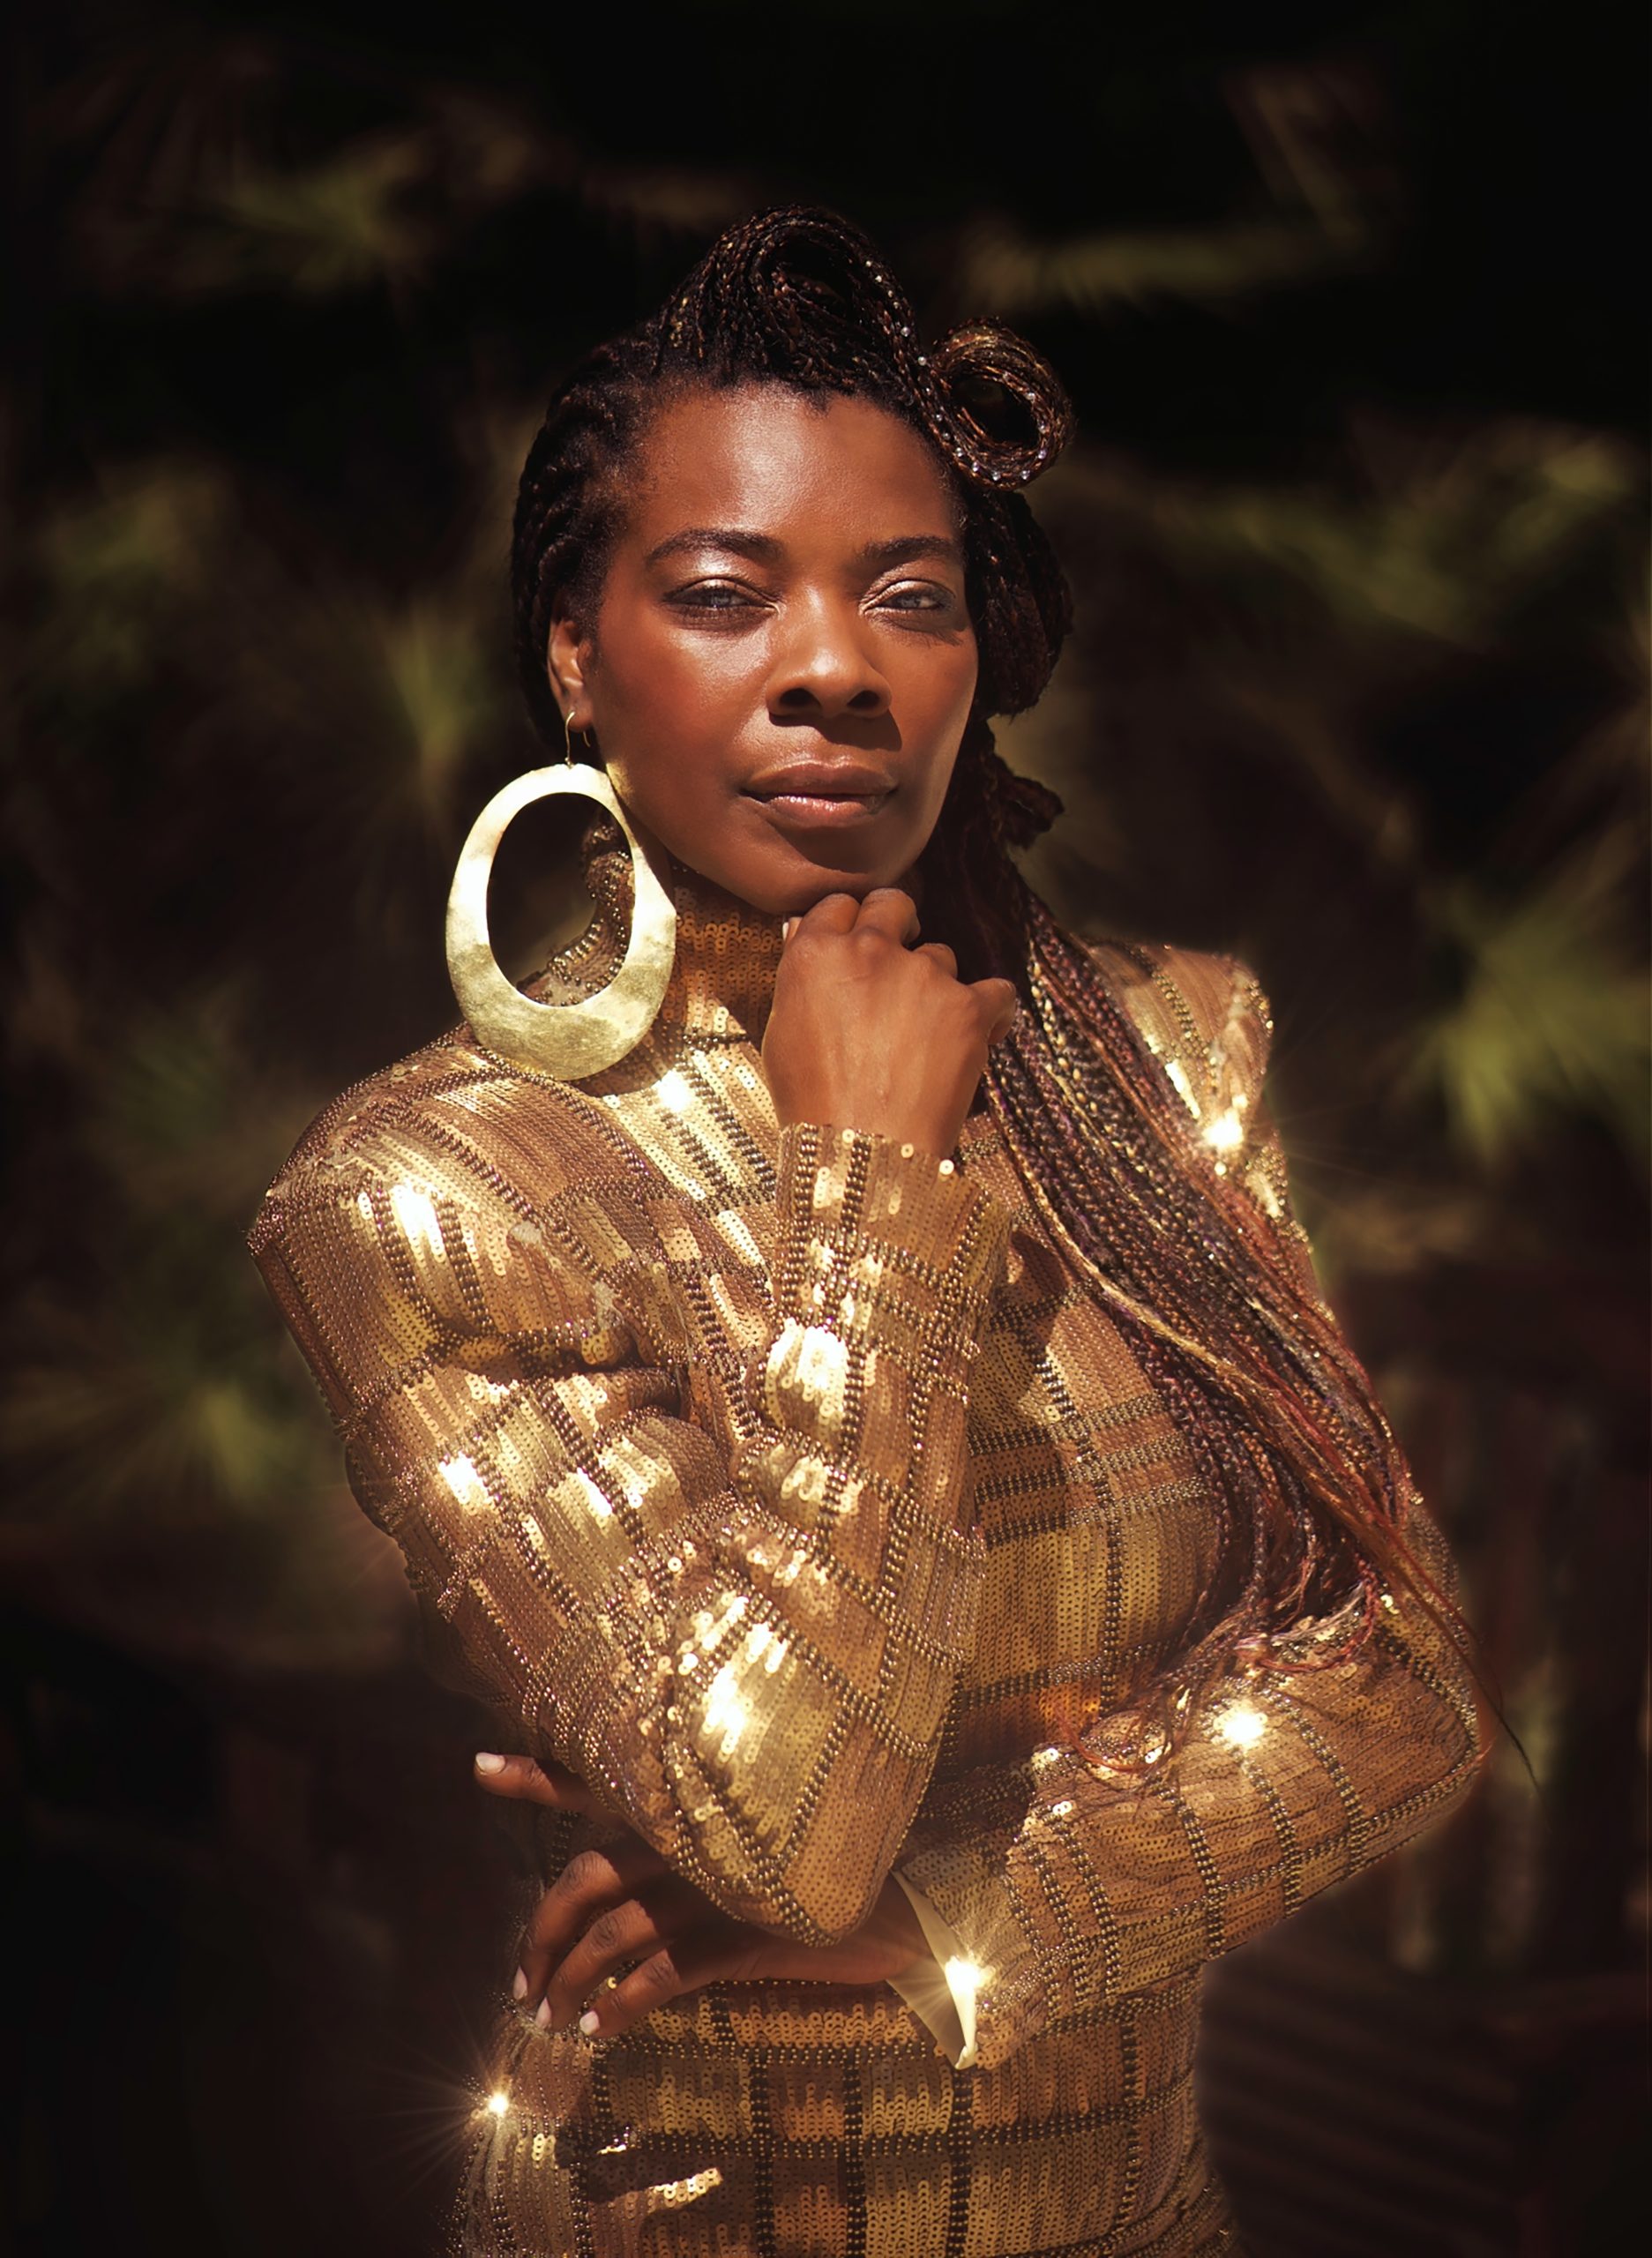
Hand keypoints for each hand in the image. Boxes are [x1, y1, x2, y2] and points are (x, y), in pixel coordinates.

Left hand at [474, 1751, 930, 2039]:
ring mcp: (723, 1880)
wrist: (912, 1905)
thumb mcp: (754, 1847)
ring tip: (550, 2019)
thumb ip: (697, 1846)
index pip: (602, 1777)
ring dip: (571, 1980)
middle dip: (542, 1931)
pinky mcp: (751, 1929)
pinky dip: (624, 2002)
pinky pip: (668, 1969)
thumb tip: (626, 1893)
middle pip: (589, 1871)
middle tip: (521, 1982)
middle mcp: (699, 1832)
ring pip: (617, 1928)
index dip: (539, 1771)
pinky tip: (603, 2027)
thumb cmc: (828, 1873)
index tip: (477, 1767)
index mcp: (694, 1802)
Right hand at [761, 887, 1018, 1160]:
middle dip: (898, 922)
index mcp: (817, 953)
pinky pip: (997, 991)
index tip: (858, 943)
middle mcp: (871, 950)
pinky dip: (992, 1012)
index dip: (851, 923)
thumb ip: (798, 977)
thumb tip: (802, 933)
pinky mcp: (969, 1007)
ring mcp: (924, 975)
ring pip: (940, 956)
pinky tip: (981, 1035)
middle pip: (894, 904)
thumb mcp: (780, 1035)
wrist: (862, 1154)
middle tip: (899, 963)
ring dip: (936, 985)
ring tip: (926, 1038)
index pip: (839, 905)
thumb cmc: (812, 1104)